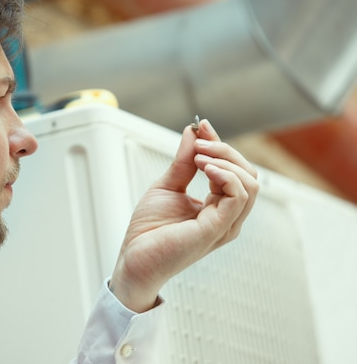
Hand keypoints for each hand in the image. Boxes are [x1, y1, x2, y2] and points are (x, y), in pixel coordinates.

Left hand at [109, 119, 258, 312]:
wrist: (134, 257)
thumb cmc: (149, 229)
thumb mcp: (168, 185)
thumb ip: (184, 161)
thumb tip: (193, 132)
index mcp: (219, 207)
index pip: (234, 170)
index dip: (219, 144)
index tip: (201, 126)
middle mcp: (227, 216)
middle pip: (248, 173)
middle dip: (224, 149)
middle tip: (199, 142)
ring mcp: (225, 224)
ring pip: (249, 182)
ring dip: (225, 160)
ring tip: (199, 157)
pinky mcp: (217, 229)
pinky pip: (238, 195)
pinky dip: (226, 174)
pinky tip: (206, 167)